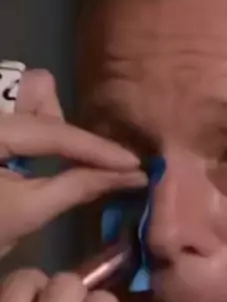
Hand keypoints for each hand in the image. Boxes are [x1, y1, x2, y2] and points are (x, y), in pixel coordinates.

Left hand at [0, 69, 146, 253]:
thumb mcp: (28, 214)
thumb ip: (77, 188)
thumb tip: (129, 177)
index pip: (54, 132)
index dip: (97, 150)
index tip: (135, 165)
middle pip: (38, 87)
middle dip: (58, 124)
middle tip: (60, 165)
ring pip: (27, 91)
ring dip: (44, 123)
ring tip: (32, 164)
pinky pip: (15, 106)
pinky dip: (30, 128)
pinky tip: (22, 161)